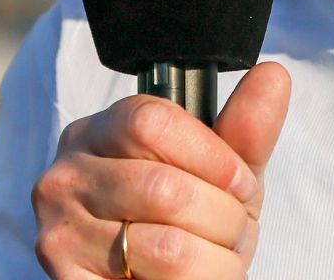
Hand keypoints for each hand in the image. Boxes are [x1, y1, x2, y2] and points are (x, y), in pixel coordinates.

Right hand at [33, 63, 291, 278]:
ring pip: (166, 243)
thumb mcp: (222, 177)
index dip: (212, 157)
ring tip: (211, 258)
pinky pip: (159, 279)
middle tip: (230, 232)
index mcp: (99, 132)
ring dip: (214, 257)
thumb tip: (273, 74)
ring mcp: (60, 230)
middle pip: (163, 186)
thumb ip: (244, 130)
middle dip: (222, 217)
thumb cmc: (188, 227)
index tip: (238, 184)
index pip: (152, 121)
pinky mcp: (67, 278)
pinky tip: (188, 278)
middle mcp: (67, 175)